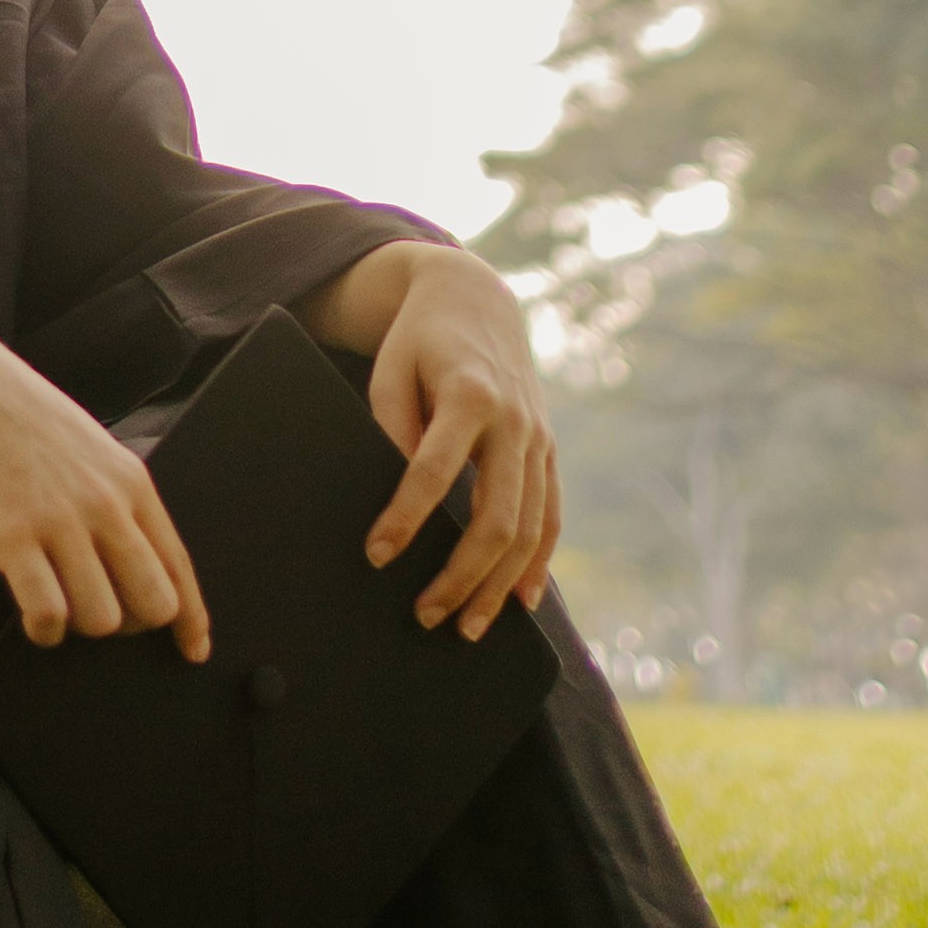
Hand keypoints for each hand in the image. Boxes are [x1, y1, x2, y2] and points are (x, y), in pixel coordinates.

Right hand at [0, 301, 210, 657]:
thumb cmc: (23, 419)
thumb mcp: (92, 450)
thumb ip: (118, 500)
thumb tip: (138, 561)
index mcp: (131, 483)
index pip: (179, 567)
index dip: (192, 619)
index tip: (193, 650)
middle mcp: (105, 505)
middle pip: (153, 603)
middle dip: (132, 624)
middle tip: (101, 614)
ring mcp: (59, 521)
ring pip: (102, 618)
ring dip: (81, 626)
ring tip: (57, 605)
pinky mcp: (11, 535)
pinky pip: (48, 612)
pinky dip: (45, 629)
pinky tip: (33, 617)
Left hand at [312, 248, 561, 640]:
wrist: (474, 300)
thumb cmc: (418, 340)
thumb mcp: (390, 369)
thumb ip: (392, 426)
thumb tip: (395, 495)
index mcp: (469, 394)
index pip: (433, 469)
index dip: (405, 518)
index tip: (376, 555)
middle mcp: (514, 421)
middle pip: (496, 516)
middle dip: (462, 574)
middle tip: (424, 615)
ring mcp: (538, 439)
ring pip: (530, 528)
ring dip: (499, 585)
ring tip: (465, 627)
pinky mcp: (548, 451)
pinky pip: (551, 517)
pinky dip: (539, 564)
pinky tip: (520, 603)